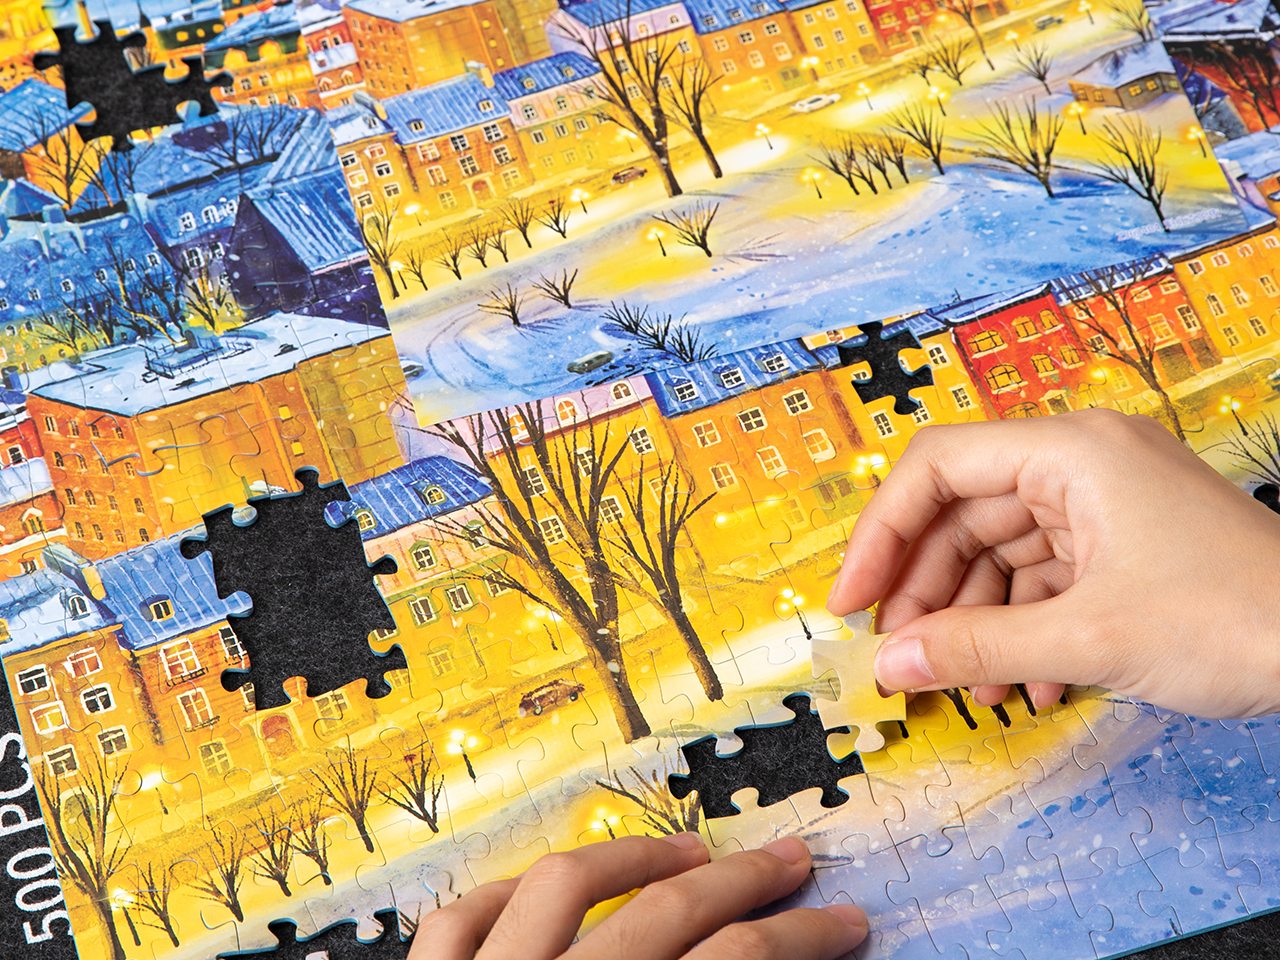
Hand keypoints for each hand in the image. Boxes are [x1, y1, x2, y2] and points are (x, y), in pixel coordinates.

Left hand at [410, 834, 866, 959]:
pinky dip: (500, 896)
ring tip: (686, 856)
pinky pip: (456, 920)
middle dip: (744, 883)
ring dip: (634, 861)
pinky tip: (537, 890)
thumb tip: (759, 959)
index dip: (802, 940)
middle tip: (792, 863)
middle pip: (668, 914)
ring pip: (563, 886)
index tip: (844, 924)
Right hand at [826, 409, 1279, 717]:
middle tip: (899, 656)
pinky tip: (1022, 684)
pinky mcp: (1122, 547)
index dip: (881, 534)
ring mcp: (1103, 506)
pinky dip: (1020, 628)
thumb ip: (976, 648)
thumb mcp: (1089, 638)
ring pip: (998, 552)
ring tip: (963, 683)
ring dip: (973, 620)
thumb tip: (890, 666)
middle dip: (926, 590)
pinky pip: (1041, 579)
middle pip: (962, 514)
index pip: (937, 468)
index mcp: (1070, 451)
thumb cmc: (1238, 618)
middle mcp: (1079, 465)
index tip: (852, 601)